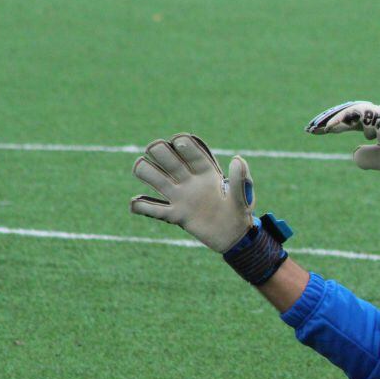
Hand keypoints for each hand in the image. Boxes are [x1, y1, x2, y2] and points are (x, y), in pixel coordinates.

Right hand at [130, 133, 255, 252]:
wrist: (233, 236)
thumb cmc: (239, 213)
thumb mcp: (243, 197)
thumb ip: (241, 180)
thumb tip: (237, 158)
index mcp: (206, 172)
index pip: (190, 150)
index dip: (182, 143)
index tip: (179, 141)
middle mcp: (189, 180)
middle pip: (167, 158)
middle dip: (158, 150)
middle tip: (155, 150)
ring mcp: (180, 197)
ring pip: (155, 177)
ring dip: (144, 170)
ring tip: (142, 169)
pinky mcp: (175, 215)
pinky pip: (152, 209)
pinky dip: (140, 206)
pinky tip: (135, 204)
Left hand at [305, 100, 379, 172]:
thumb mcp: (379, 160)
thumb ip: (366, 157)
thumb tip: (354, 153)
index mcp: (377, 124)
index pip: (351, 121)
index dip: (334, 126)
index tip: (317, 132)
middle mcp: (377, 116)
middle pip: (347, 113)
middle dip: (327, 119)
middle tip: (310, 128)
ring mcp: (379, 114)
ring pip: (350, 110)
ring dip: (332, 118)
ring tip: (317, 128)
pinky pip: (357, 112)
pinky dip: (342, 119)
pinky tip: (330, 129)